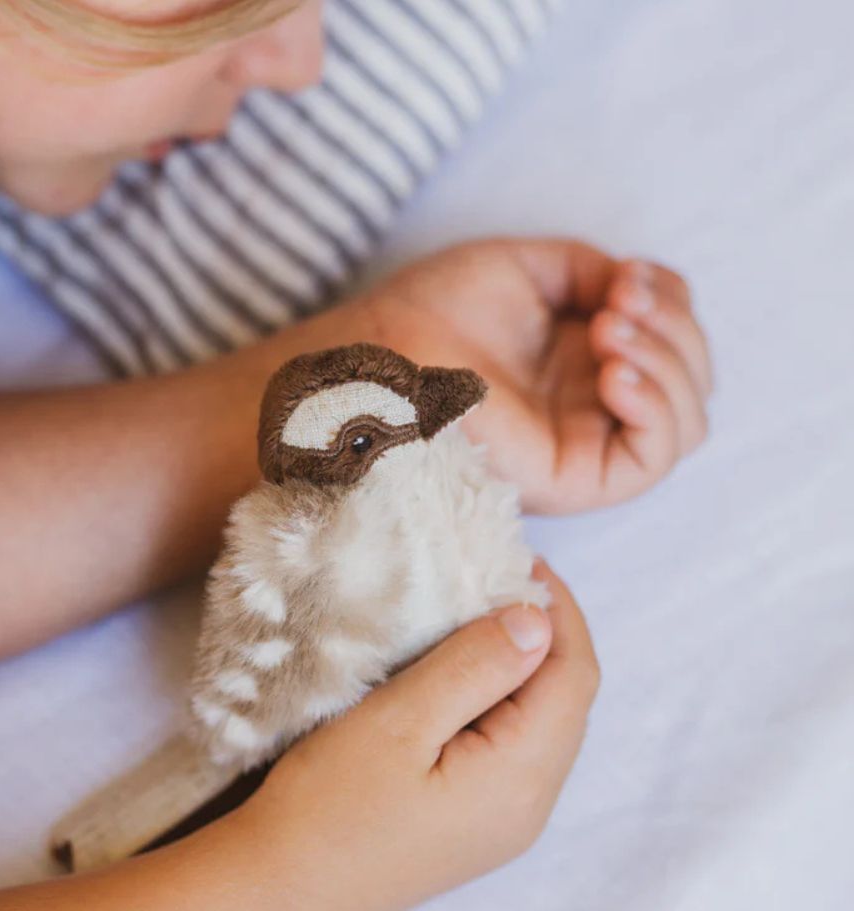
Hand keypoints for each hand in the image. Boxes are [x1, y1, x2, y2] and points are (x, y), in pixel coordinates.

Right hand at [245, 562, 598, 910]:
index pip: (573, 676)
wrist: (279, 892)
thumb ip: (475, 667)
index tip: (520, 560)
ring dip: (522, 666)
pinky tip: (461, 678)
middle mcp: (530, 807)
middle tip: (498, 580)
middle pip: (566, 701)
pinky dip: (501, 701)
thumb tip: (537, 620)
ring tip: (477, 618)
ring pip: (541, 724)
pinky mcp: (476, 825)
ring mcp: (504, 822)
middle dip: (544, 633)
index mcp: (522, 779)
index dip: (558, 611)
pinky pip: (513, 748)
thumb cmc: (330, 805)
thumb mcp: (401, 720)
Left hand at [364, 239, 712, 513]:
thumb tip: (636, 288)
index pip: (672, 340)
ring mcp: (586, 443)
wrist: (381, 356)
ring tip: (609, 332)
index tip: (627, 277)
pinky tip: (616, 373)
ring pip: (685, 421)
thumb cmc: (433, 313)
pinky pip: (652, 458)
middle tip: (618, 303)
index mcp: (582, 360)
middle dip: (673, 329)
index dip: (671, 302)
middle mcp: (591, 405)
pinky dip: (656, 409)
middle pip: (690, 380)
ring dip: (667, 363)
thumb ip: (591, 271)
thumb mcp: (525, 269)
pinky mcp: (575, 479)